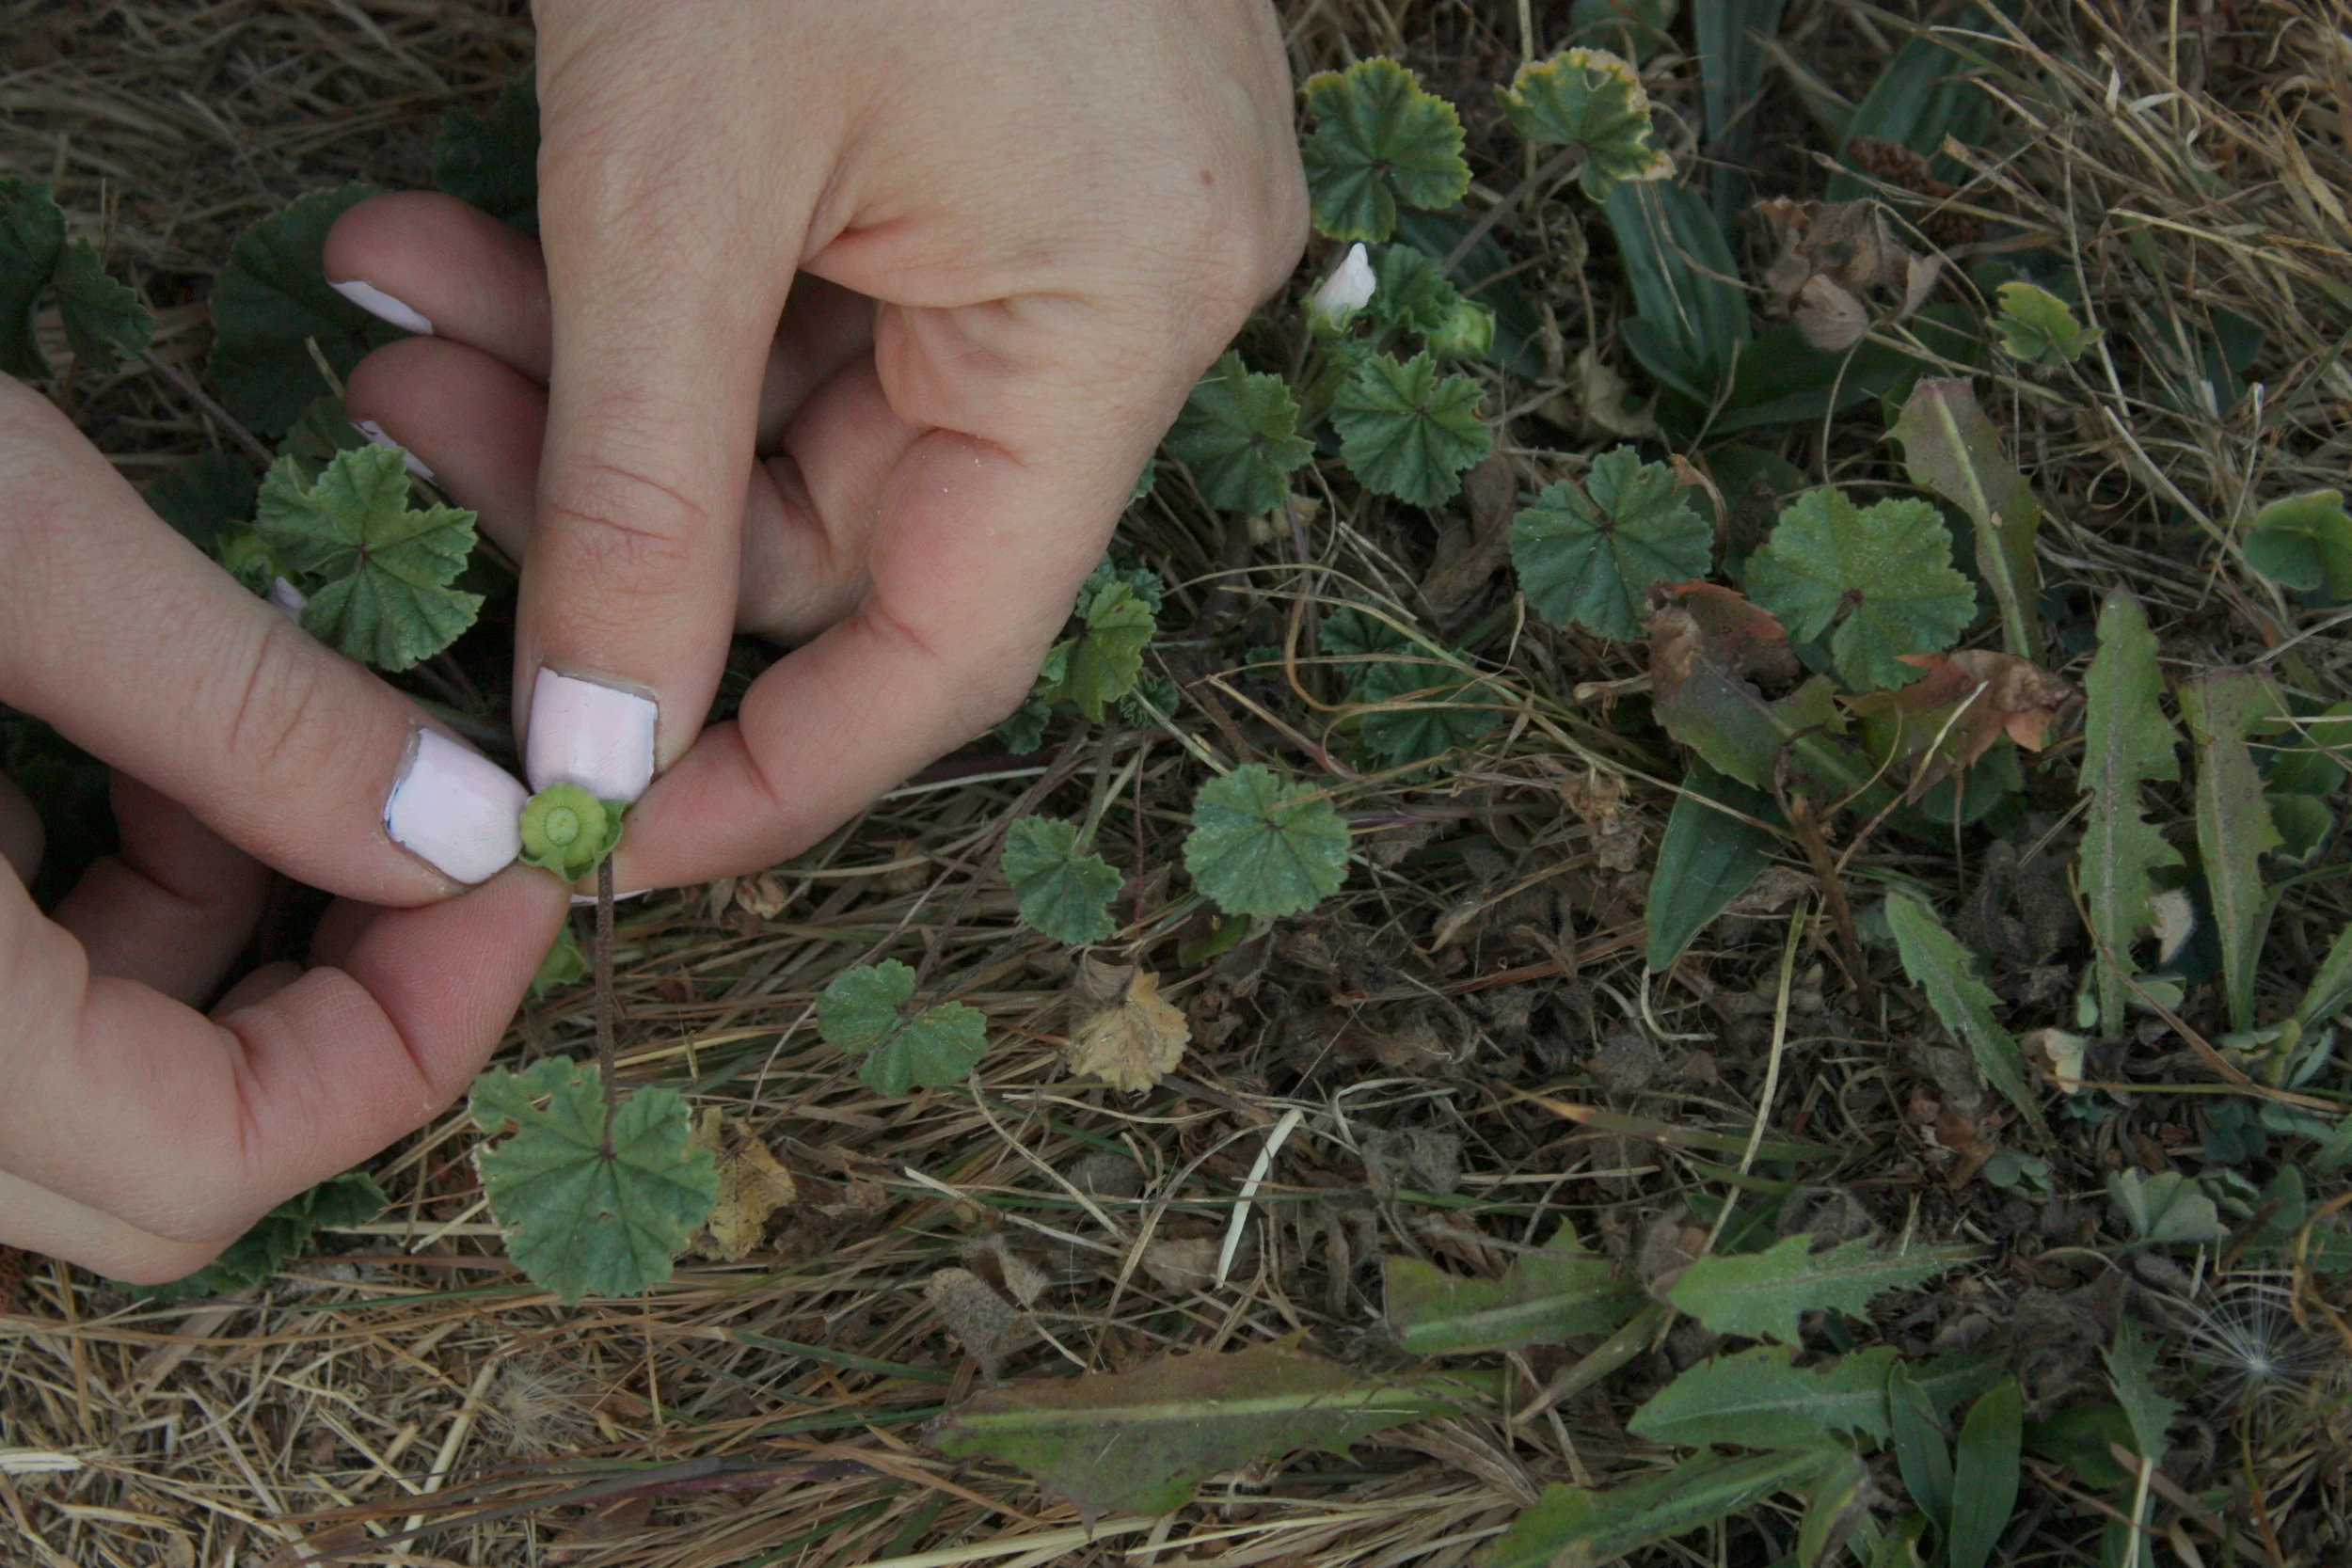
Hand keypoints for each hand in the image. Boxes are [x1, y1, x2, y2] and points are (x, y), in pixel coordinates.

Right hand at [0, 380, 565, 1282]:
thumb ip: (244, 716)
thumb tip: (467, 830)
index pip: (206, 1166)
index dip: (410, 1038)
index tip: (518, 876)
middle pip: (150, 1156)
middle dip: (336, 1003)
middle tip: (435, 829)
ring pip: (73, 1090)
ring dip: (219, 948)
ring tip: (265, 762)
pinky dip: (95, 908)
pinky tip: (127, 757)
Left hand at [323, 0, 1305, 888]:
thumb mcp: (673, 179)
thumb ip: (628, 488)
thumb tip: (594, 752)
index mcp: (1119, 321)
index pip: (952, 648)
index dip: (772, 769)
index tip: (598, 833)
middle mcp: (1138, 293)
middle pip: (859, 521)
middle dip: (610, 506)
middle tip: (410, 431)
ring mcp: (1082, 217)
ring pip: (813, 408)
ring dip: (603, 385)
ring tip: (413, 296)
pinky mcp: (1008, 152)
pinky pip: (828, 297)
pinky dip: (666, 293)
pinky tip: (509, 241)